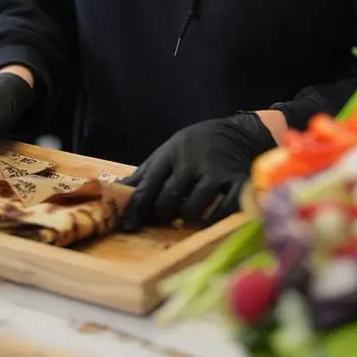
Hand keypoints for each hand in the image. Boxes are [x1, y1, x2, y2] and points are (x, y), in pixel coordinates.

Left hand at [121, 112, 275, 230]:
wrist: (241, 132)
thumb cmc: (198, 145)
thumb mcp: (171, 150)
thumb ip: (146, 173)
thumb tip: (115, 191)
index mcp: (173, 152)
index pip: (148, 184)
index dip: (135, 207)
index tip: (127, 224)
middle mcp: (193, 162)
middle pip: (168, 200)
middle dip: (163, 213)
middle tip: (166, 215)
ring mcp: (217, 173)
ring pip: (192, 210)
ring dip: (186, 217)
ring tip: (187, 214)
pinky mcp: (239, 183)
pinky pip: (222, 212)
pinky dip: (212, 220)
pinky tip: (208, 218)